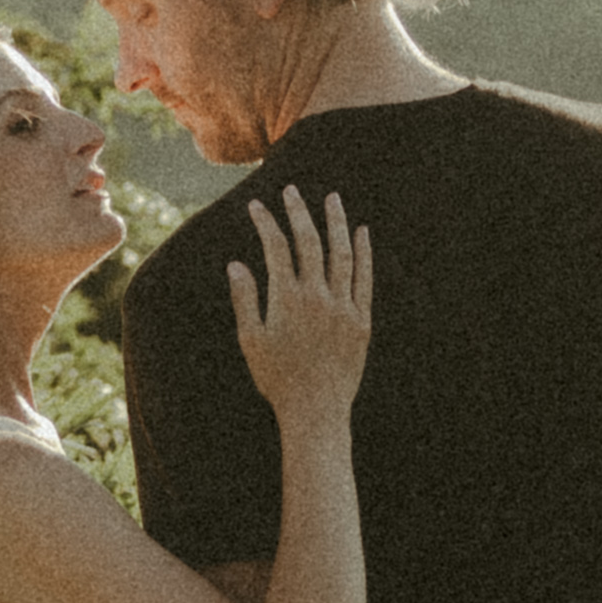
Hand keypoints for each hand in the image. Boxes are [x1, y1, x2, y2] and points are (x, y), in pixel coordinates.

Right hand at [226, 179, 374, 423]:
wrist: (316, 412)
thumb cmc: (277, 379)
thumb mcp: (251, 340)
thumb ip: (245, 299)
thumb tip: (236, 263)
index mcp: (287, 299)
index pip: (276, 248)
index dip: (265, 223)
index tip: (256, 205)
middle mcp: (318, 297)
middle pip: (310, 242)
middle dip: (299, 213)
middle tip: (291, 190)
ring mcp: (344, 307)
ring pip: (342, 254)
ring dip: (336, 222)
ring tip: (332, 198)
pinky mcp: (362, 320)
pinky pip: (365, 278)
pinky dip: (364, 253)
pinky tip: (362, 232)